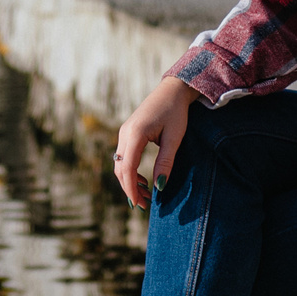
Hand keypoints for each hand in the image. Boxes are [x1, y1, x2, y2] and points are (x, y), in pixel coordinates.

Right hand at [113, 77, 200, 209]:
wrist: (173, 90)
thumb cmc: (176, 112)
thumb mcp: (174, 139)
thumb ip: (165, 162)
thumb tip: (159, 187)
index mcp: (135, 134)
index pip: (128, 168)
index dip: (131, 189)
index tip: (139, 205)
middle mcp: (125, 132)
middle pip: (120, 168)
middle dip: (129, 189)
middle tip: (143, 205)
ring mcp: (124, 131)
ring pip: (120, 163)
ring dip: (129, 181)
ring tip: (145, 195)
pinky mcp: (128, 132)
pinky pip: (124, 156)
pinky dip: (130, 171)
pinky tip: (143, 180)